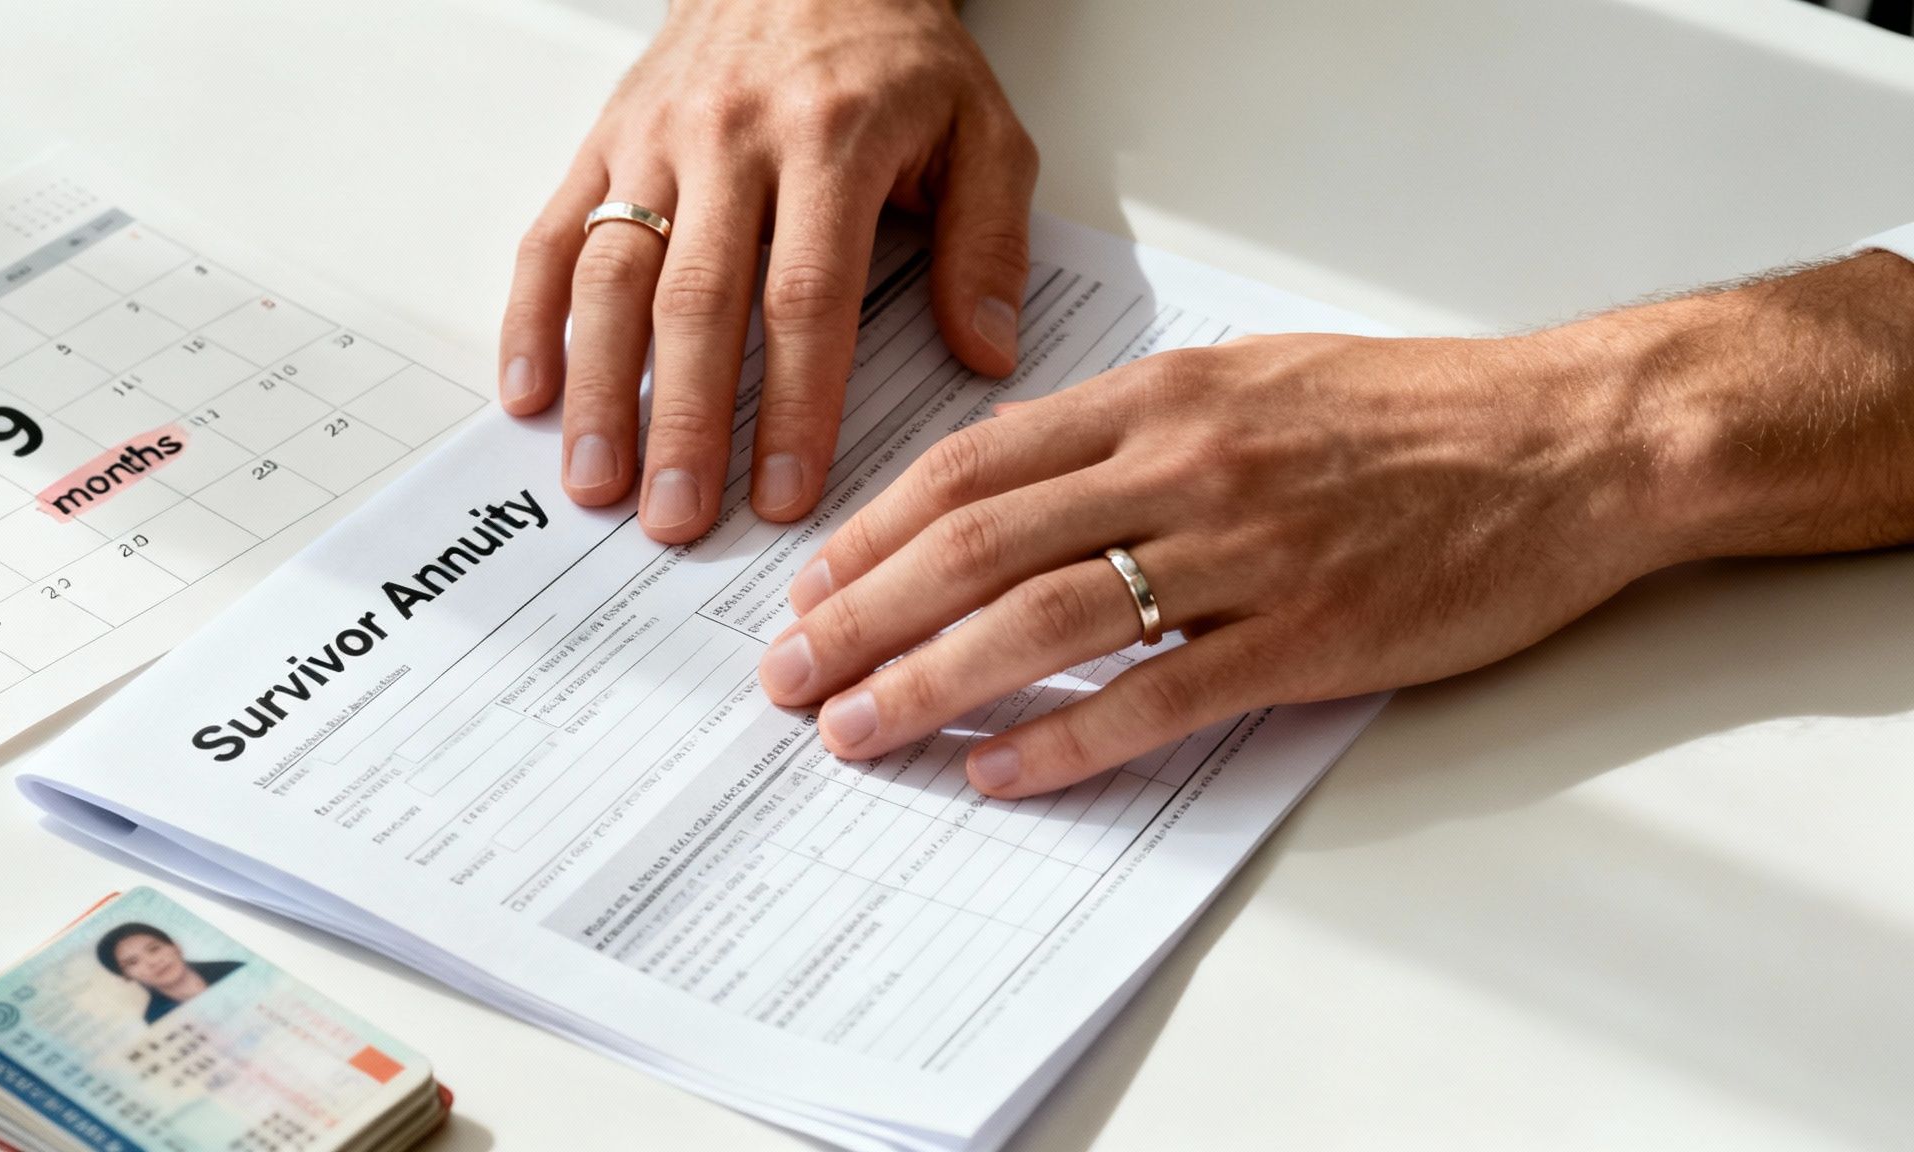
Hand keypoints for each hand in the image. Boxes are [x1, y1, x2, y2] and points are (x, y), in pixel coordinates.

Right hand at [499, 0, 1037, 542]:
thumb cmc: (893, 51)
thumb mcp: (982, 128)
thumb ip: (988, 240)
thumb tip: (984, 353)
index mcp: (831, 140)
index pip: (806, 296)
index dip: (792, 403)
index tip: (784, 492)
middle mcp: (731, 141)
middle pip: (697, 301)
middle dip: (683, 422)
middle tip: (676, 519)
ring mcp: (656, 143)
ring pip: (613, 276)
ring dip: (600, 389)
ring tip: (596, 483)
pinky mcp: (606, 142)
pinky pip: (554, 235)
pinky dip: (532, 319)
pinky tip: (530, 395)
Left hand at [757, 251, 1913, 798]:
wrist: (1569, 441)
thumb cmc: (1413, 410)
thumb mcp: (1252, 376)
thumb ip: (1132, 425)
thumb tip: (1016, 488)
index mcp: (1162, 397)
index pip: (975, 468)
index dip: (874, 529)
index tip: (814, 582)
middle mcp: (1185, 466)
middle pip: (978, 548)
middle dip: (863, 616)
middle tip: (792, 675)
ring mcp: (1246, 554)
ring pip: (1043, 624)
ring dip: (932, 682)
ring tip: (858, 729)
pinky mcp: (1310, 639)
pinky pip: (1157, 698)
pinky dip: (1066, 739)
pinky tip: (1000, 770)